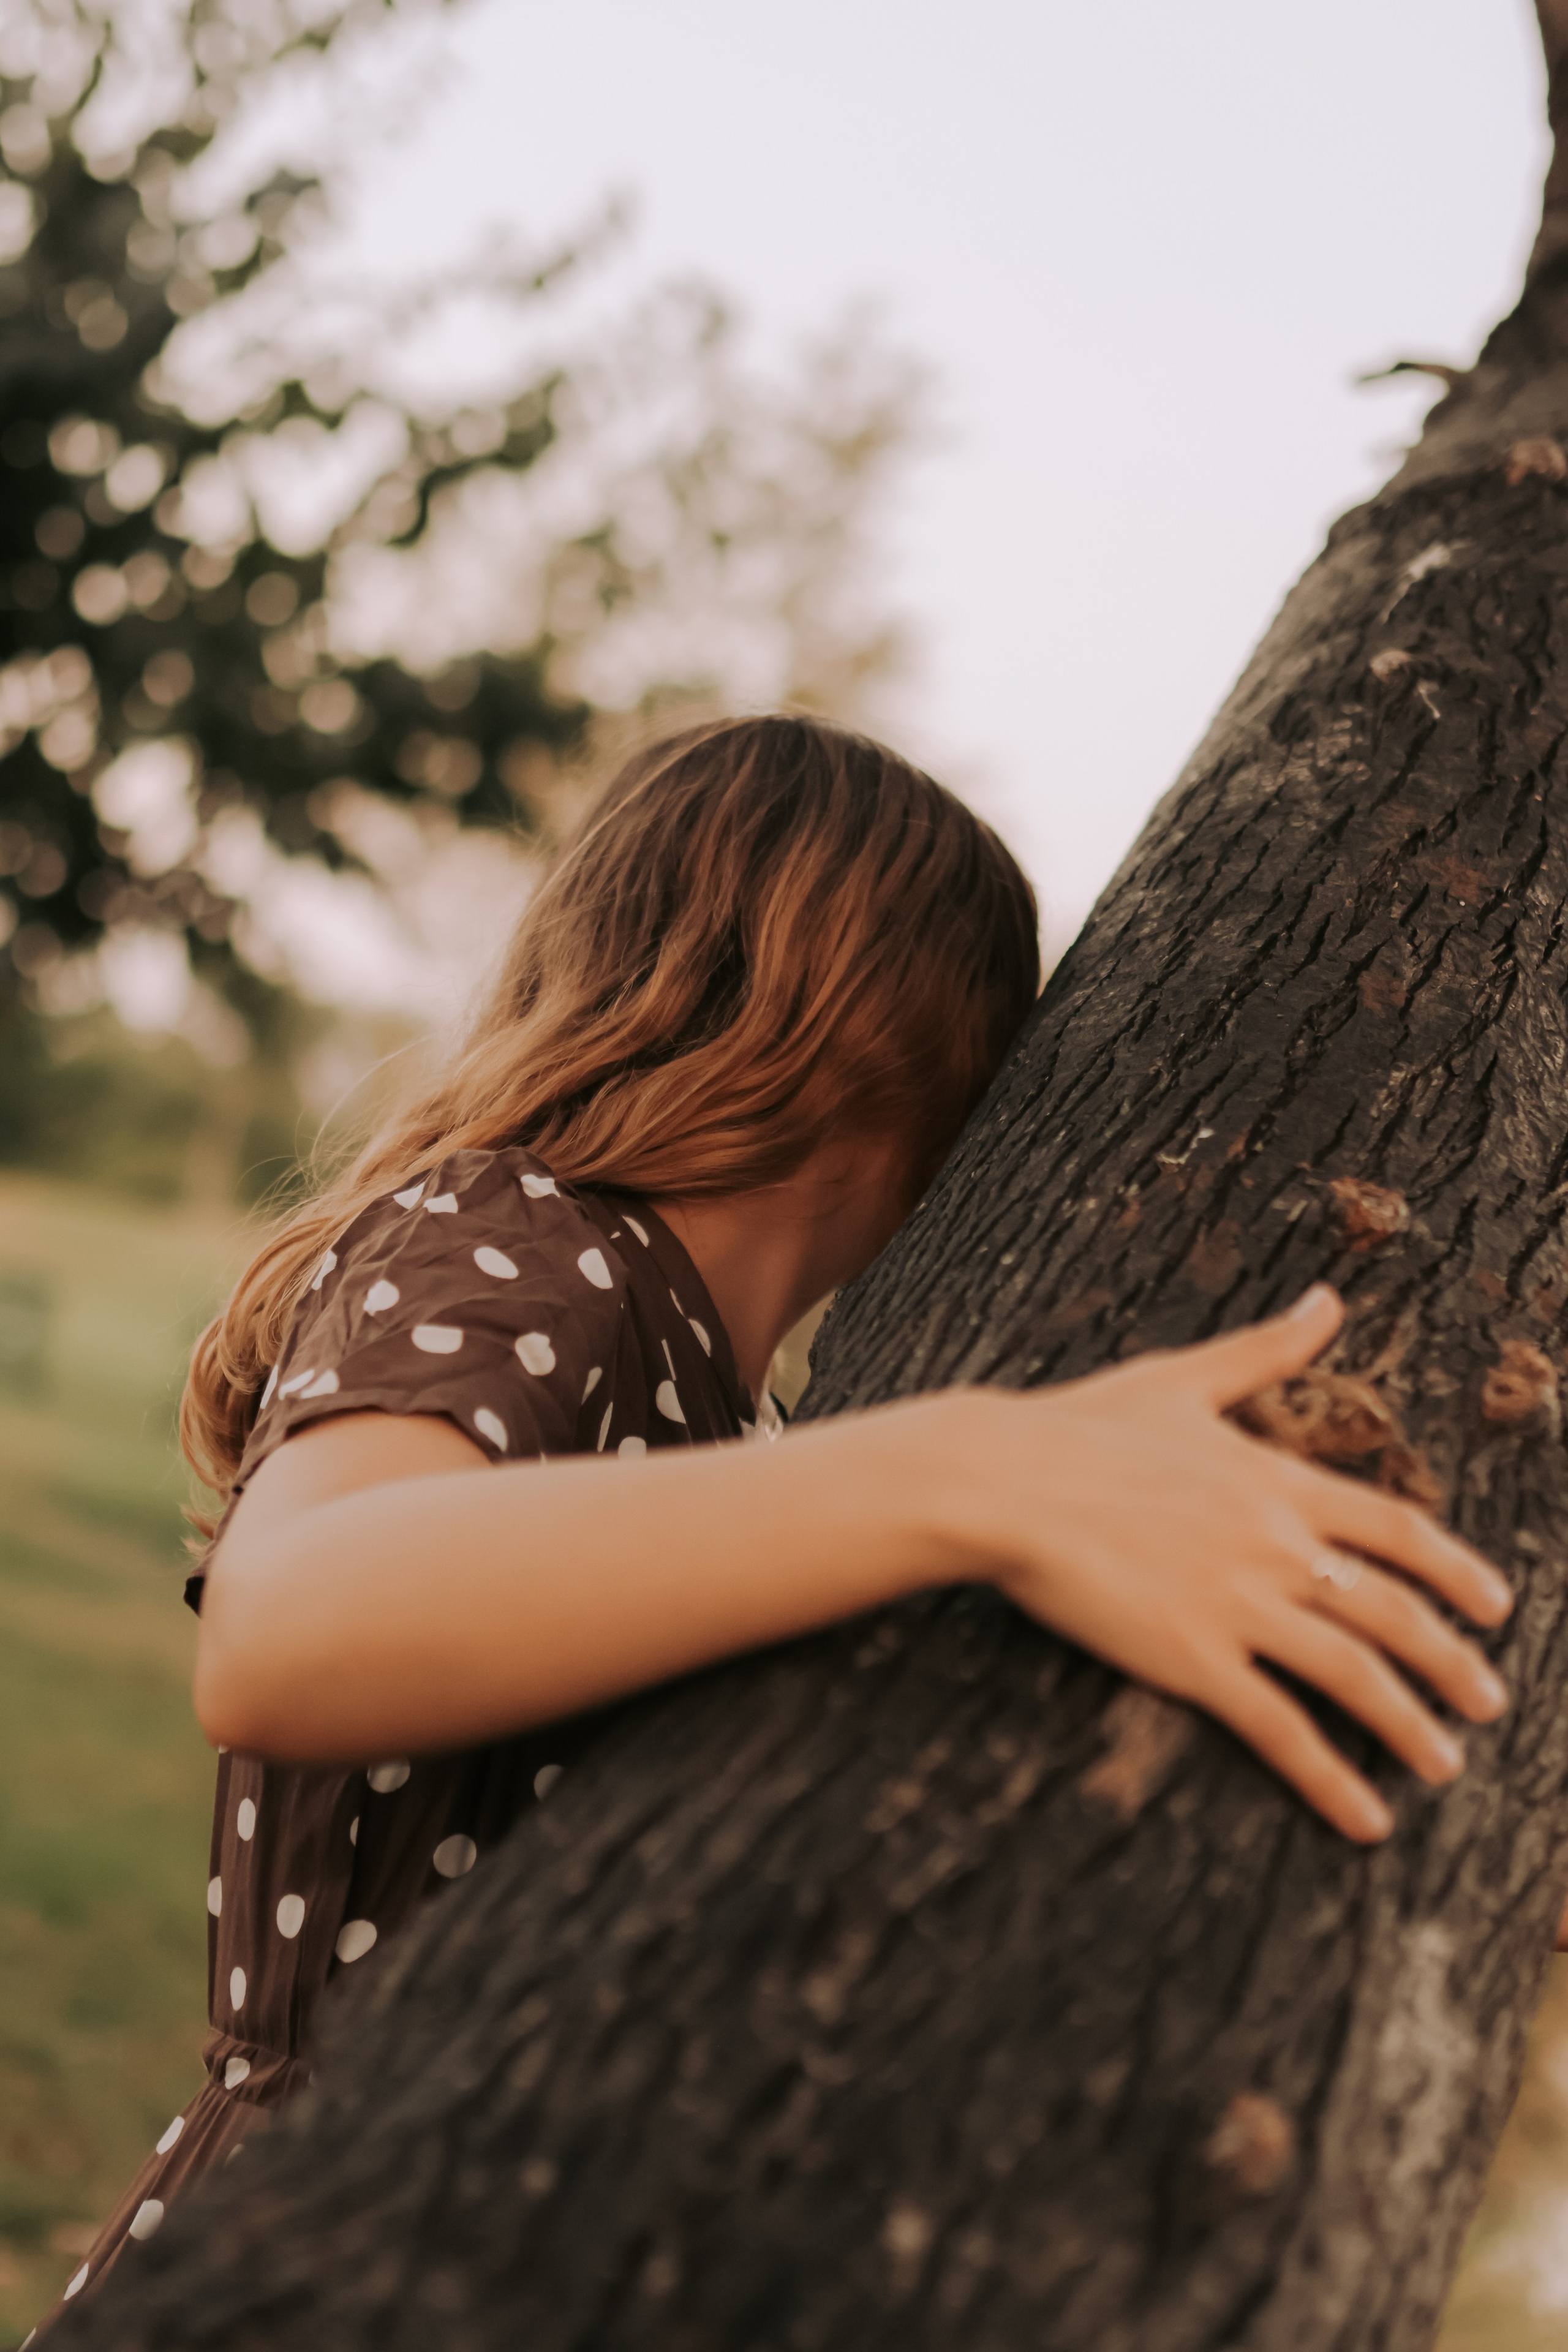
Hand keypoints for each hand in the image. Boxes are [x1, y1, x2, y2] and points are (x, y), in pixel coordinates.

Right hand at [962, 1286, 1512, 1840]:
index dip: (1458, 1571)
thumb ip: (1266, 1349)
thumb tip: (1328, 1298)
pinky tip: (1365, 1817)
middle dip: (1453, 1664)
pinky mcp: (1192, 1659)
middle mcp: (1276, 1545)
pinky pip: (1281, 1729)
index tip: (1498, 1606)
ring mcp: (1238, 1605)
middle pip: (1395, 1612)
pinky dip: (1331, 1777)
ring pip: (1355, 1677)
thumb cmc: (1080, 1425)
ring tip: (1443, 1766)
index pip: (1400, 1531)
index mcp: (1278, 1480)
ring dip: (1412, 1727)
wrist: (1003, 1479)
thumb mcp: (1185, 1377)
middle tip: (1489, 1702)